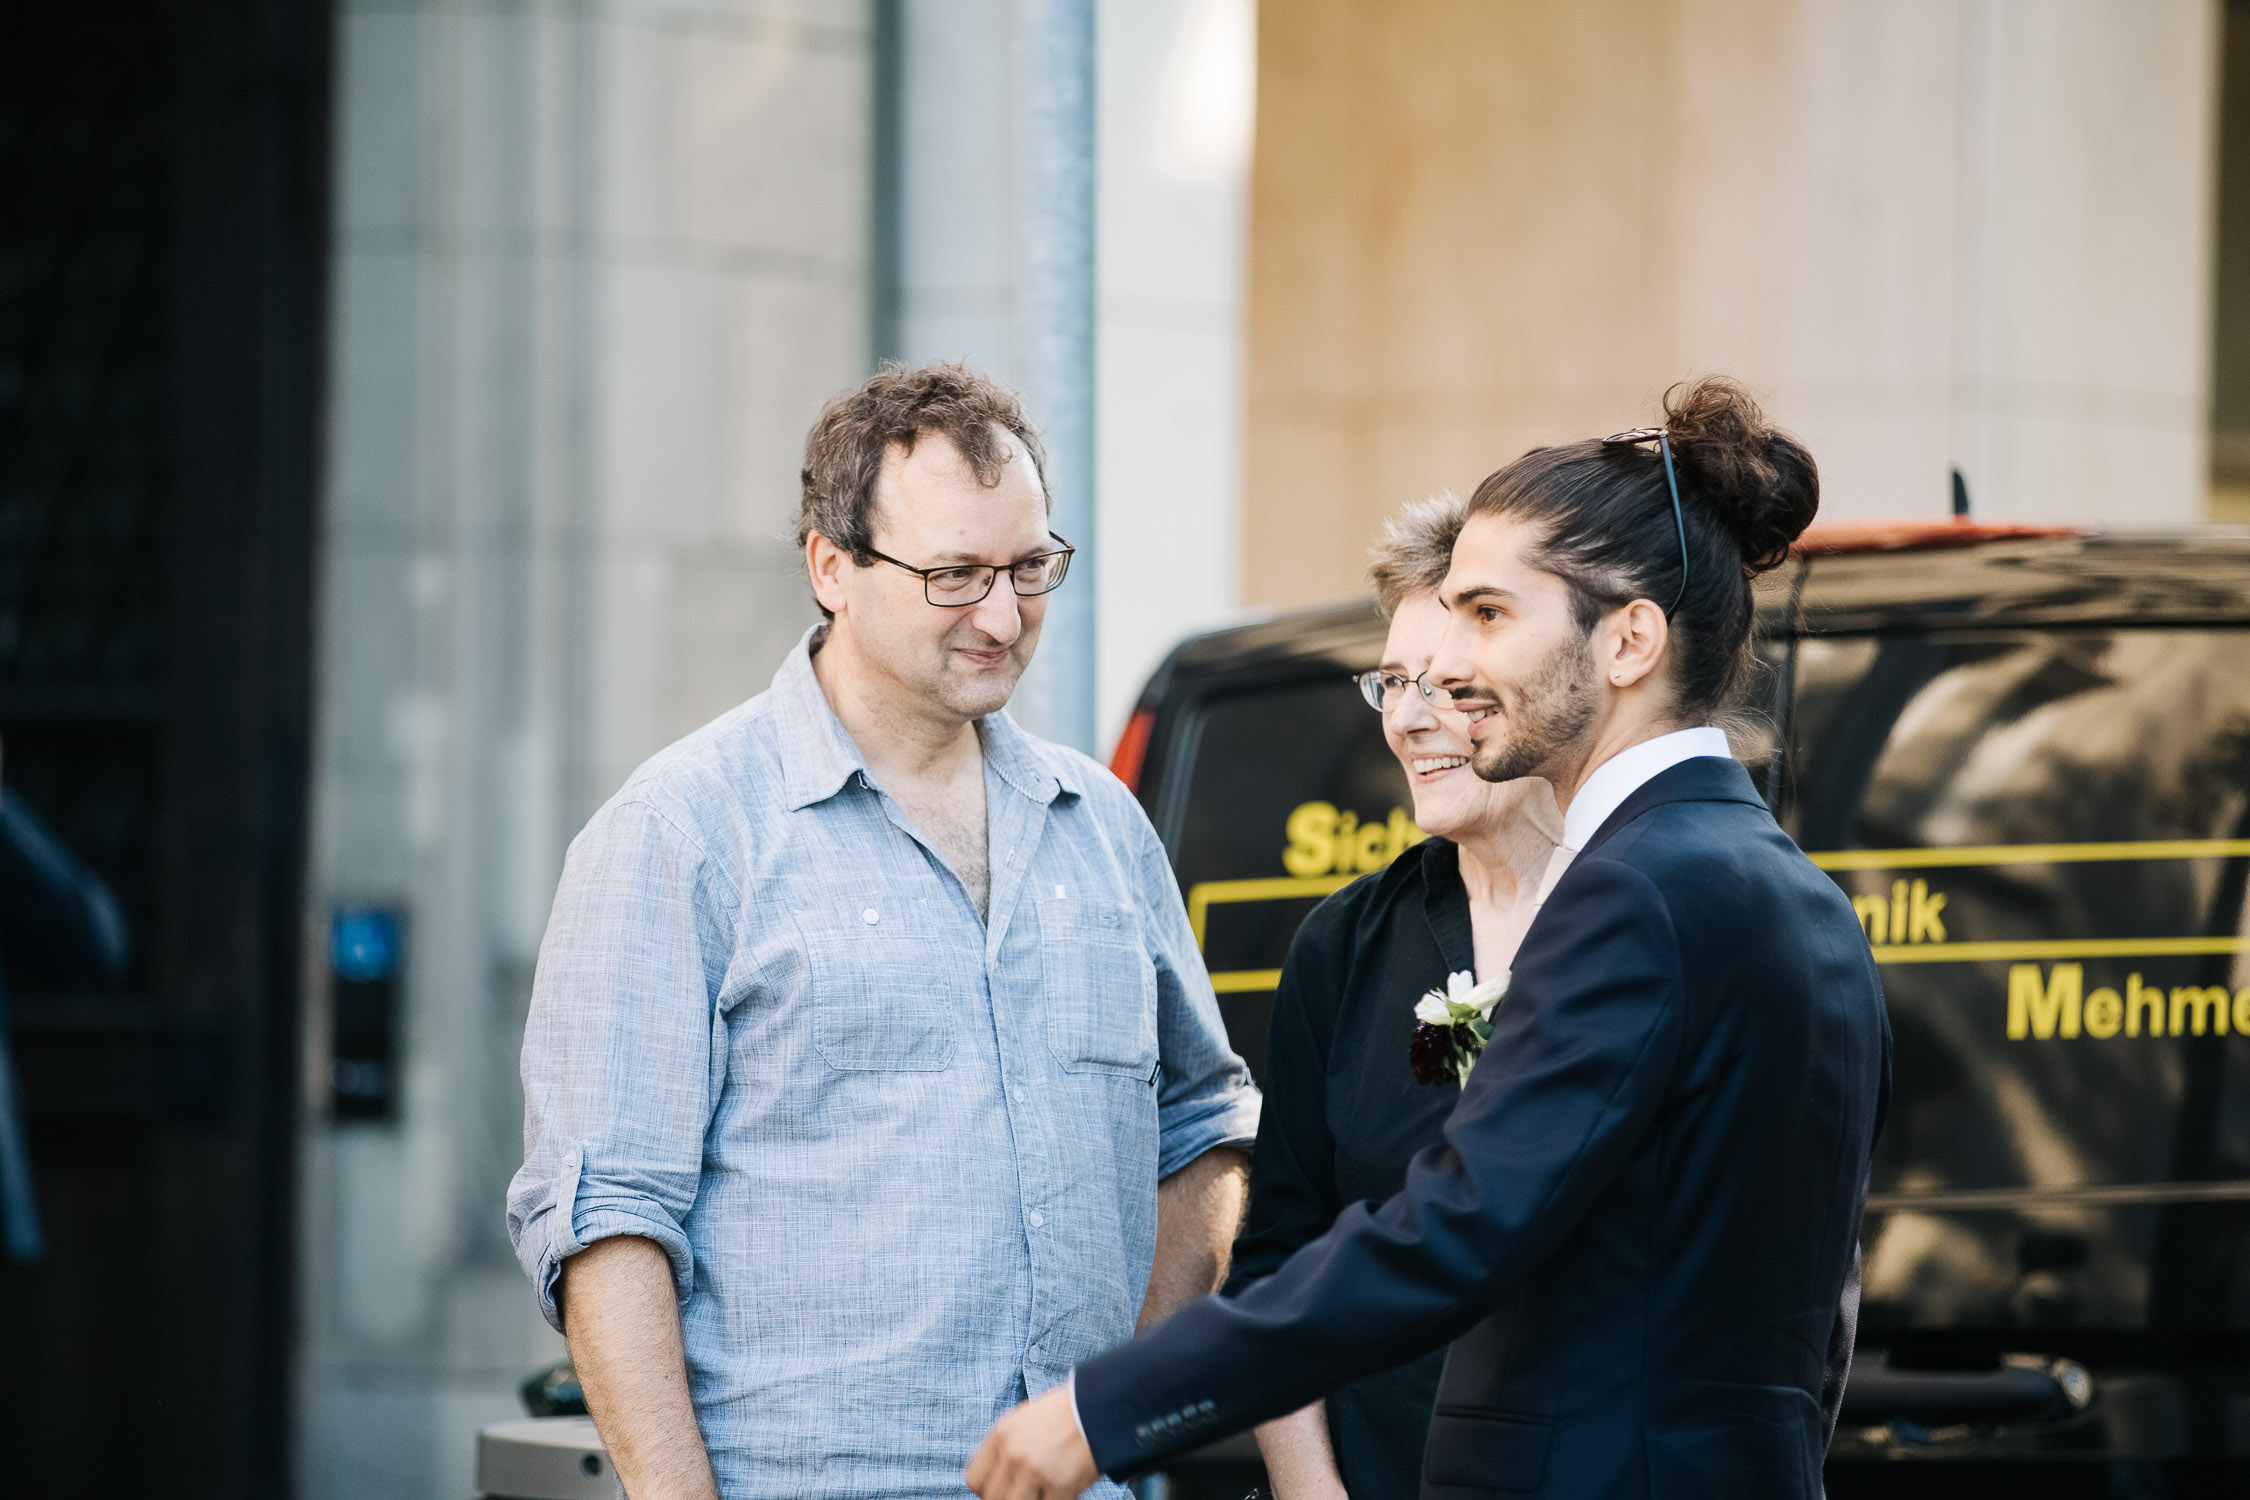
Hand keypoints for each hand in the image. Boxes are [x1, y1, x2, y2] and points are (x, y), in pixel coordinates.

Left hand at [965, 1384, 1098, 1499]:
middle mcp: (1013, 1453)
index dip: (988, 1490)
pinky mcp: (1060, 1485)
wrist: (1099, 1408)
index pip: (974, 1480)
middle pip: (992, 1499)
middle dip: (1009, 1498)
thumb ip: (1003, 1450)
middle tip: (1029, 1491)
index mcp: (1000, 1435)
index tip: (1004, 1488)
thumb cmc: (1062, 1416)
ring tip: (1045, 1490)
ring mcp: (1036, 1470)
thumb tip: (993, 1483)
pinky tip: (1066, 1490)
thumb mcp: (1022, 1422)